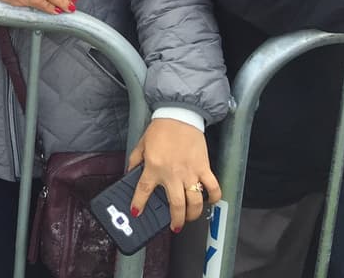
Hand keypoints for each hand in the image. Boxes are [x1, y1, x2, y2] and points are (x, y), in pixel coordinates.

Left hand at [128, 117, 220, 231]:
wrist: (179, 116)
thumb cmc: (160, 129)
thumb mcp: (141, 144)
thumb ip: (135, 160)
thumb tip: (130, 173)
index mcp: (154, 167)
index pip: (144, 190)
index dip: (139, 203)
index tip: (136, 212)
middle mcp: (172, 173)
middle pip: (176, 205)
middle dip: (176, 220)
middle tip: (175, 226)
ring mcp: (190, 172)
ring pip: (195, 201)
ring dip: (193, 214)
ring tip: (190, 217)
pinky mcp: (204, 168)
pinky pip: (213, 187)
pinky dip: (214, 197)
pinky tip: (209, 201)